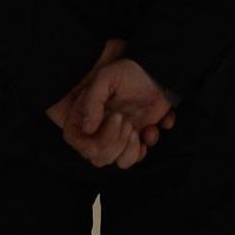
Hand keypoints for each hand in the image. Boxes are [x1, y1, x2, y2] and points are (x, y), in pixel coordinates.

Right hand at [48, 42, 174, 168]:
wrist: (157, 73)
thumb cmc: (130, 72)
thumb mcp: (106, 78)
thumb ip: (92, 101)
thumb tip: (87, 128)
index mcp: (85, 114)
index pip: (77, 140)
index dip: (92, 140)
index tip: (114, 120)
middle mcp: (99, 129)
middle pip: (98, 157)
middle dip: (114, 142)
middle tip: (126, 121)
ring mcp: (117, 136)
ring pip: (118, 161)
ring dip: (129, 150)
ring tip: (136, 129)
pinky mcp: (135, 139)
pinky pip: (135, 158)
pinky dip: (143, 149)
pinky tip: (150, 130)